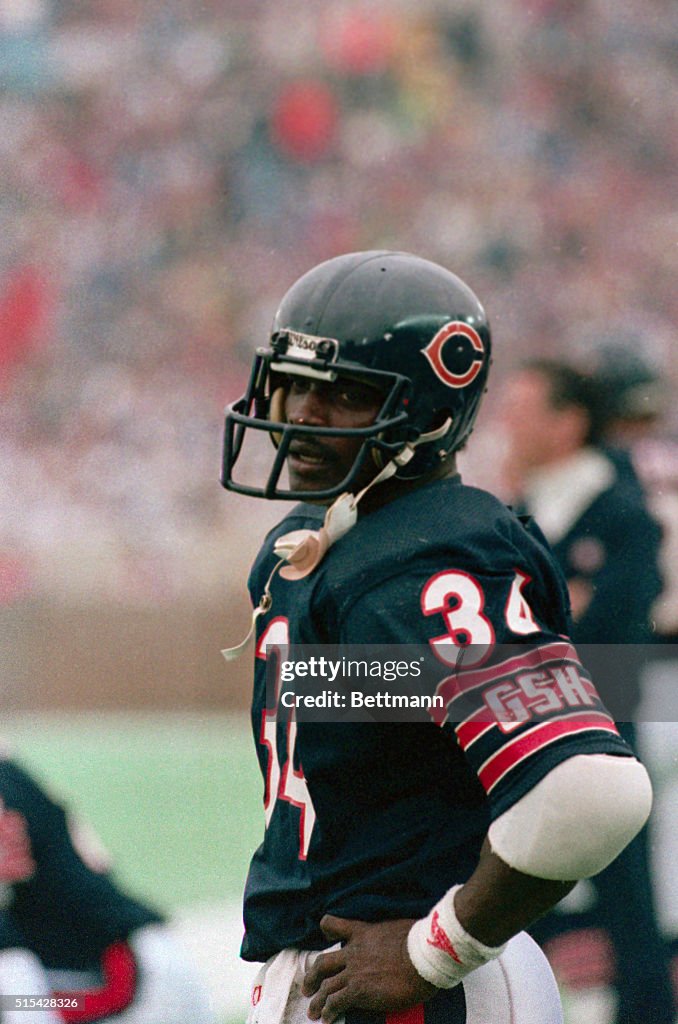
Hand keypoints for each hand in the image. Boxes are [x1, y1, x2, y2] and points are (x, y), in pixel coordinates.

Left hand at [302, 915, 437, 1023]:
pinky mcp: (359, 991)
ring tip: (313, 1012)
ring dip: (317, 1001)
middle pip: (323, 963)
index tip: (324, 937)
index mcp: (363, 932)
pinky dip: (329, 1012)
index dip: (326, 930)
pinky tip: (327, 1019)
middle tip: (307, 988)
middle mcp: (354, 951)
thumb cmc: (419, 943)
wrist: (423, 957)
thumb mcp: (398, 930)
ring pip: (326, 987)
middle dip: (312, 977)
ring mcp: (354, 972)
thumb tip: (397, 946)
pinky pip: (336, 1003)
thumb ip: (387, 938)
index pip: (334, 925)